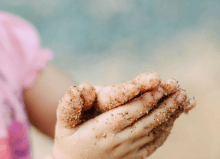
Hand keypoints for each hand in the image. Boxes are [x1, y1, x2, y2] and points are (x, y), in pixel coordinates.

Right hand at [50, 73, 194, 158]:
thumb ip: (69, 106)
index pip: (128, 113)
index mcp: (102, 131)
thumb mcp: (64, 125)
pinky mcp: (132, 158)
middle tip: (179, 92)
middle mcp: (118, 142)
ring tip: (182, 101)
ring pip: (153, 132)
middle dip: (164, 105)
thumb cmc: (68, 142)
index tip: (159, 87)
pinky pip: (152, 144)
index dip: (145, 100)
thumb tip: (80, 86)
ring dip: (169, 116)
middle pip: (146, 121)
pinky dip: (164, 131)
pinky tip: (172, 121)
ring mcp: (127, 152)